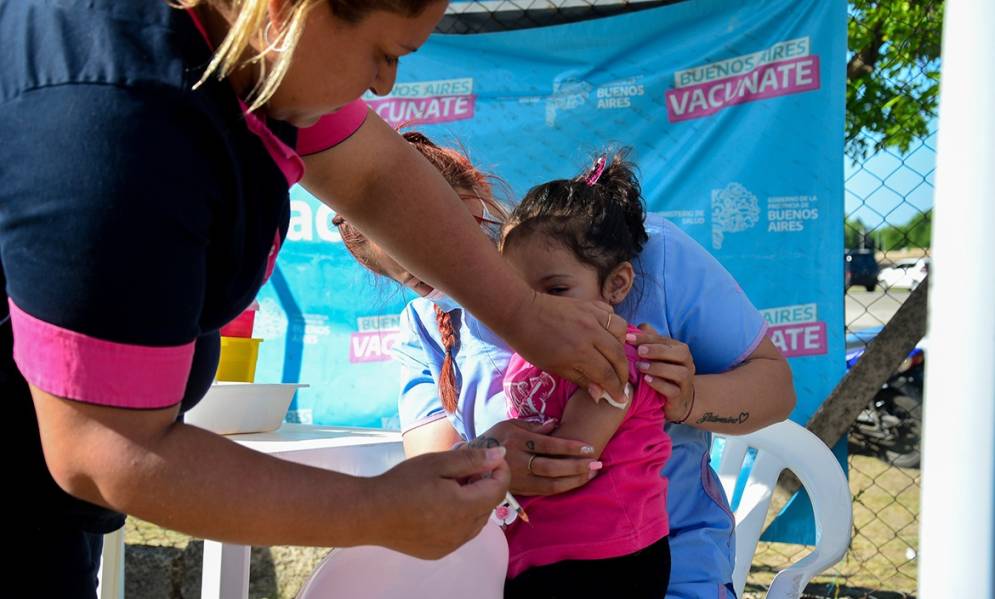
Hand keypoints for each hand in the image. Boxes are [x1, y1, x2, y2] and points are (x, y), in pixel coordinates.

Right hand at [365, 446, 508, 558]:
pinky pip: (461, 534)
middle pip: (489, 505)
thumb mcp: (437, 463)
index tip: (492, 457)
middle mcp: (463, 531)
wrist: (369, 513)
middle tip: (464, 469)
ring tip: (451, 486)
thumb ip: (472, 460)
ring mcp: (451, 544)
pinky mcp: (438, 552)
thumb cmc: (402, 483)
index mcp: (465, 507)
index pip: (499, 489)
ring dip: (474, 503)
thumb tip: (500, 455)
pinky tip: (440, 506)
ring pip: (477, 522)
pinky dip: (460, 519)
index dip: (501, 470)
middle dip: (485, 485)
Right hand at [479, 420, 598, 496]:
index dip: (570, 447)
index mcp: (517, 441)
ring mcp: (519, 479)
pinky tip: (577, 482)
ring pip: (551, 484)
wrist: (472, 462)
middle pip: (552, 467)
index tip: (589, 447)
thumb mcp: (510, 424)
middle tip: (596, 463)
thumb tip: (555, 424)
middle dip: (577, 466)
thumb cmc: (496, 437)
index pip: (549, 446)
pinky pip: (545, 492)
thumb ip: (533, 426)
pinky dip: (564, 487)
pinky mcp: (520, 490)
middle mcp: (518, 461)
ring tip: (592, 473)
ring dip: (575, 480)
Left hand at [503, 292, 629, 403]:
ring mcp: (592, 316)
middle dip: (623, 373)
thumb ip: (581, 379)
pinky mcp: (589, 304)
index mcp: (580, 353)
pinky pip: (611, 314)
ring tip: (615, 356)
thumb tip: (600, 394)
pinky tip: (607, 334)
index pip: (607, 374)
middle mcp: (591, 333)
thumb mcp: (554, 368)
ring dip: (622, 346)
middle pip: (619, 355)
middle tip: (622, 383)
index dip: (615, 389)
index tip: (620, 398)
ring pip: (621, 332)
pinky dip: (613, 326)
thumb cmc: (532, 345)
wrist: (520, 313)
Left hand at [628, 323, 695, 422]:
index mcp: (680, 350)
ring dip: (658, 368)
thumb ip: (649, 341)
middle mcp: (687, 364)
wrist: (676, 400)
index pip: (665, 340)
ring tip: (640, 367)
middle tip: (639, 351)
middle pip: (680, 353)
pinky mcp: (680, 397)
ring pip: (679, 372)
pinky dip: (659, 384)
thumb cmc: (662, 374)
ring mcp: (686, 382)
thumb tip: (641, 326)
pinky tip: (646, 380)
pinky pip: (673, 391)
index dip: (647, 338)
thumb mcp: (656, 356)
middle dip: (658, 350)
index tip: (628, 337)